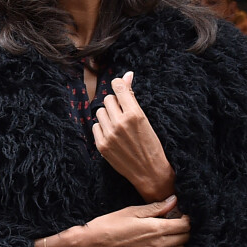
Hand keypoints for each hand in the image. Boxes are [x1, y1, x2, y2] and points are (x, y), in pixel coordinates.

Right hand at [33, 195, 189, 246]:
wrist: (93, 244)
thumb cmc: (110, 224)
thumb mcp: (133, 210)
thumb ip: (156, 207)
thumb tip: (174, 200)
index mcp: (156, 229)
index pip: (184, 226)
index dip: (187, 219)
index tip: (183, 212)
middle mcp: (157, 244)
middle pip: (184, 238)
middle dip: (186, 229)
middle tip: (179, 220)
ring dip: (179, 240)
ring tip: (171, 230)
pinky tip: (160, 239)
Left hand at [92, 71, 174, 200]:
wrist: (150, 172)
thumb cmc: (151, 145)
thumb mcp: (146, 119)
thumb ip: (132, 97)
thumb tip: (127, 74)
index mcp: (134, 114)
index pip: (118, 87)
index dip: (118, 85)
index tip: (120, 88)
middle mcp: (120, 123)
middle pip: (107, 99)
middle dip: (114, 104)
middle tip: (123, 115)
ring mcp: (109, 135)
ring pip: (100, 112)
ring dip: (107, 116)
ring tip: (118, 126)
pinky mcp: (101, 145)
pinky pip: (95, 126)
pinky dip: (102, 129)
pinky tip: (113, 136)